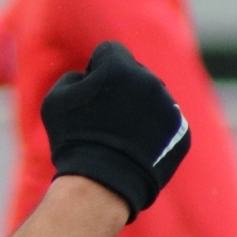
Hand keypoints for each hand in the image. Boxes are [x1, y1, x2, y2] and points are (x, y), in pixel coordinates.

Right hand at [39, 41, 189, 220]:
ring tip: (121, 136)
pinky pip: (166, 121)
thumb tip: (87, 75)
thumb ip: (72, 77)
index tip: (90, 93)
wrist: (102, 184)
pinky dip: (154, 131)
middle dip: (121, 87)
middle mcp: (150, 81)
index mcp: (120, 68)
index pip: (110, 51)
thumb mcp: (55, 102)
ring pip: (153, 97)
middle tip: (104, 118)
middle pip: (135, 73)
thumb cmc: (73, 140)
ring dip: (139, 108)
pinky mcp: (181, 131)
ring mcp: (170, 107)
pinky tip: (137, 148)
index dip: (96, 69)